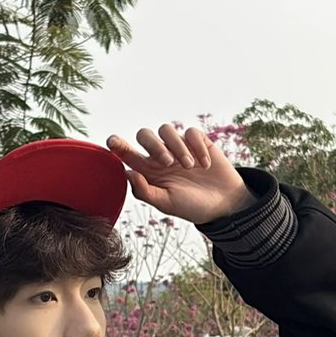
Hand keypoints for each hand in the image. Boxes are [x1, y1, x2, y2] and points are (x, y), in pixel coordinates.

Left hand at [107, 123, 250, 225]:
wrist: (223, 205)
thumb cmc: (191, 206)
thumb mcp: (166, 203)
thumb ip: (145, 191)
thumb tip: (127, 173)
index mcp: (149, 171)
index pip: (128, 154)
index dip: (118, 146)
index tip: (112, 142)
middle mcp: (161, 155)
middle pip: (145, 135)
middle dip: (153, 145)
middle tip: (166, 163)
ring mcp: (179, 147)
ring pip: (167, 130)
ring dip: (177, 147)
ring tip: (189, 167)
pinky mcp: (198, 141)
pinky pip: (191, 132)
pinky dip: (197, 148)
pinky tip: (205, 165)